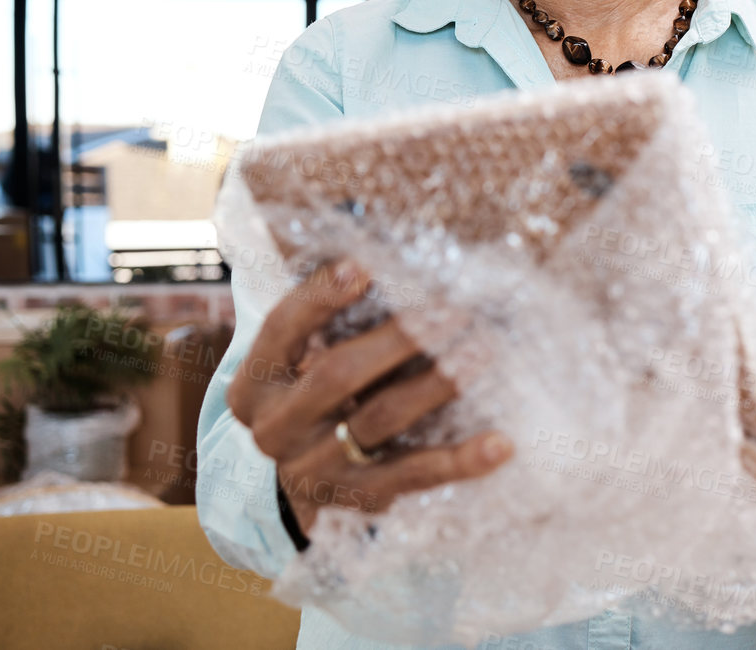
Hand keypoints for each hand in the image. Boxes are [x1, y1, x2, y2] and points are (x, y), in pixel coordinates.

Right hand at [225, 260, 513, 534]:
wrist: (286, 485)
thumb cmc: (308, 394)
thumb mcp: (294, 360)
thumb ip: (324, 318)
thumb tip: (383, 258)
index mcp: (254, 383)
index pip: (281, 328)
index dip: (319, 297)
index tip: (363, 267)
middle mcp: (276, 427)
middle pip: (337, 374)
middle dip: (398, 339)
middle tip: (453, 311)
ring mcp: (315, 468)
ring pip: (380, 421)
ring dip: (436, 385)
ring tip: (481, 352)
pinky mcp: (359, 496)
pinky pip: (415, 475)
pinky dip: (460, 460)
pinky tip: (501, 443)